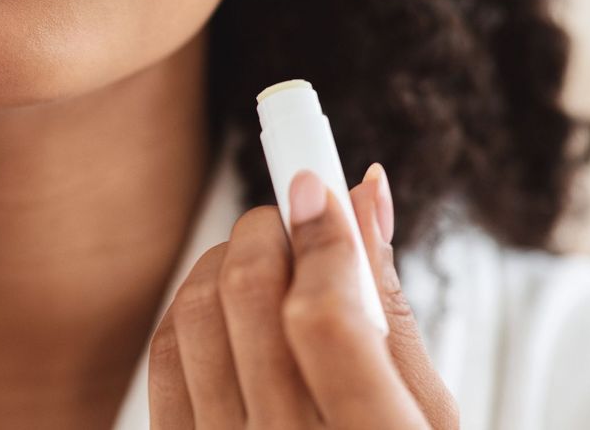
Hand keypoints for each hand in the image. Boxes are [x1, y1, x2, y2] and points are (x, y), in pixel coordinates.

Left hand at [148, 163, 458, 428]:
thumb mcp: (427, 412)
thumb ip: (390, 306)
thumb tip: (363, 194)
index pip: (327, 319)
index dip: (320, 235)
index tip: (318, 183)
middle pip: (247, 297)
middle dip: (268, 229)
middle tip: (294, 216)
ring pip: (193, 313)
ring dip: (224, 260)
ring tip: (264, 259)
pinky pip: (161, 355)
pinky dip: (191, 308)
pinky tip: (227, 304)